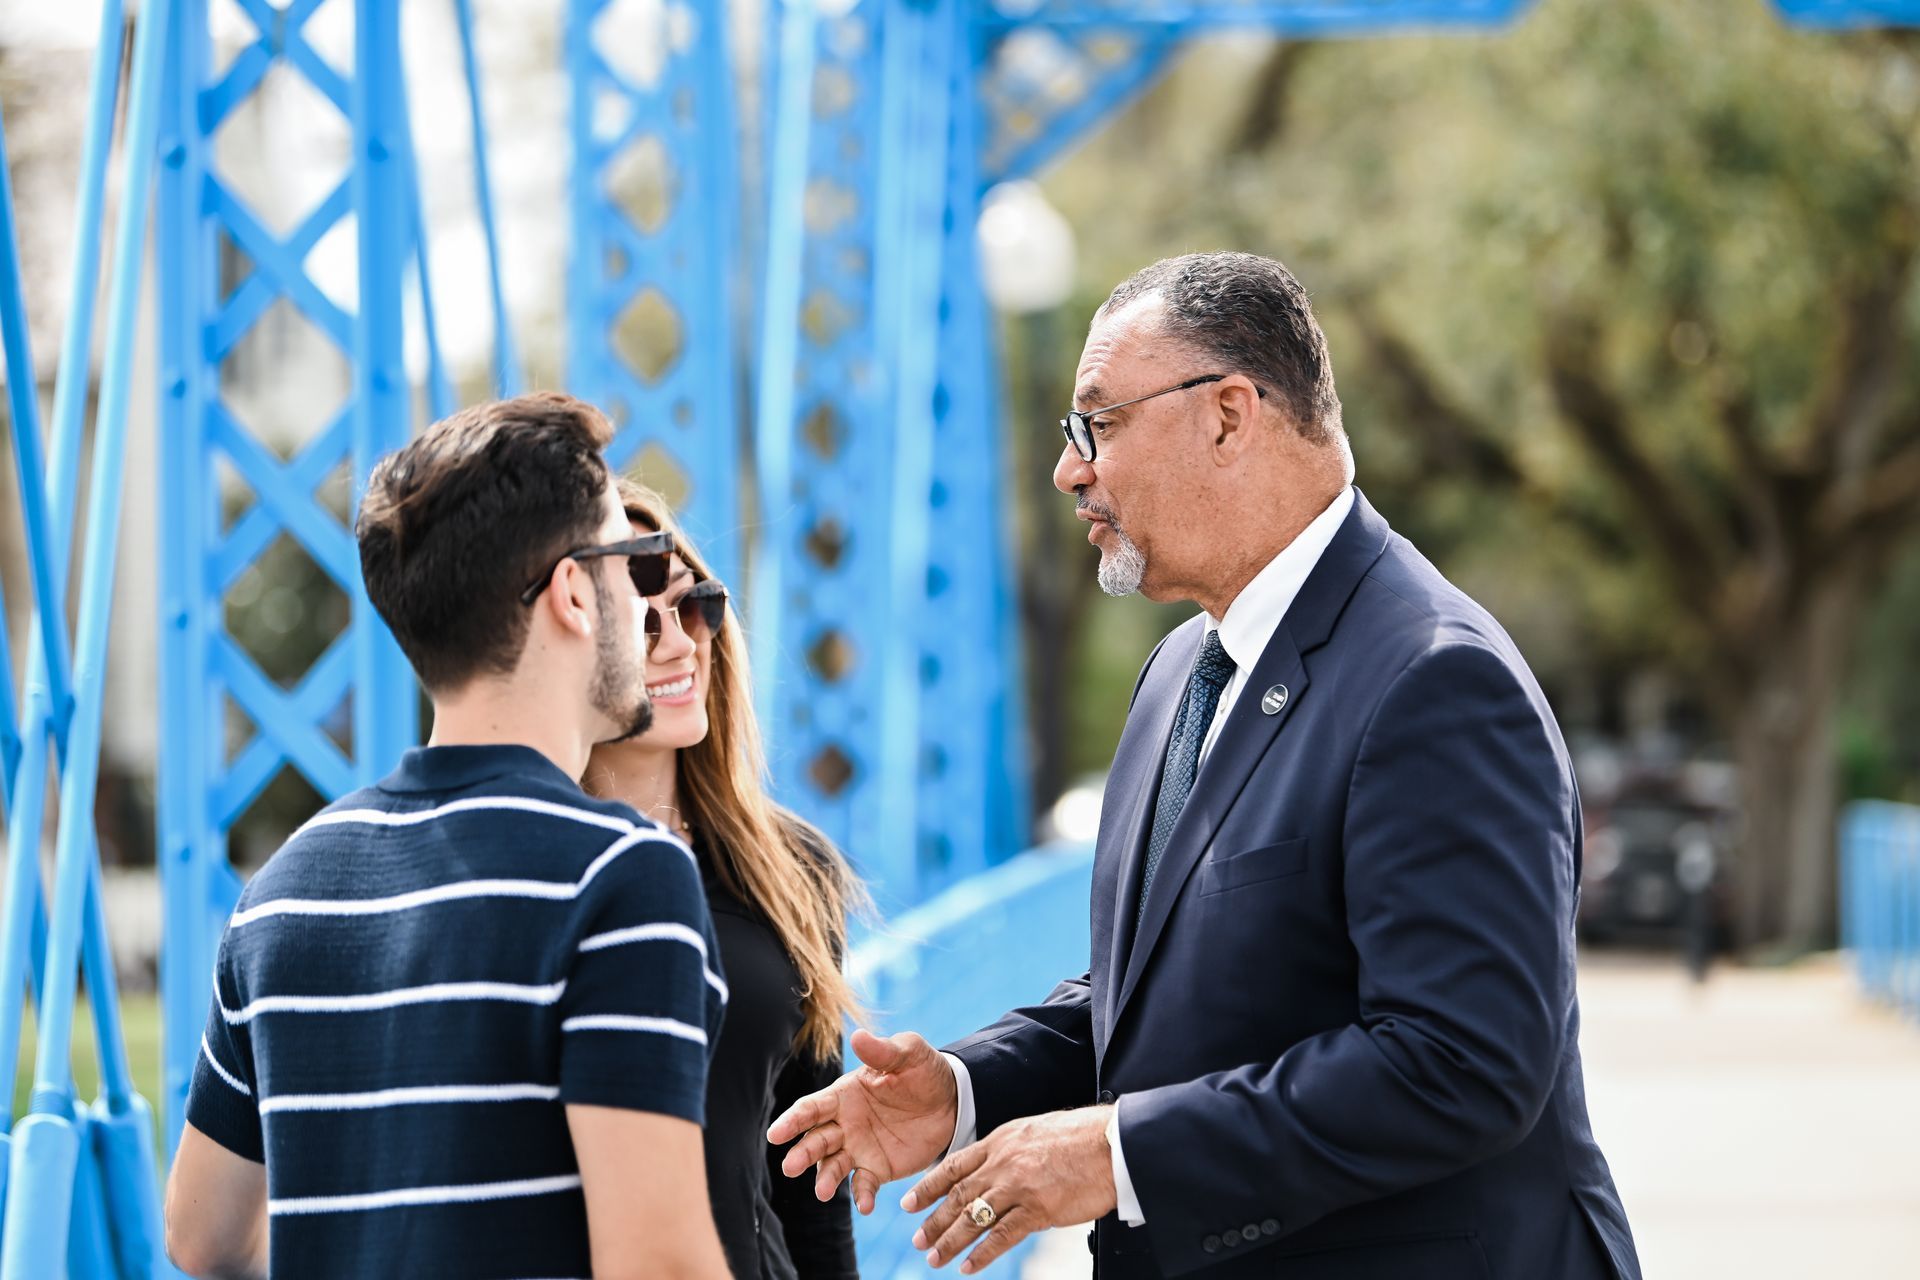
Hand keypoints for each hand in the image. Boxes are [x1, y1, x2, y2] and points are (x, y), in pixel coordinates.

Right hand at [767, 1028, 958, 1214]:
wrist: (953, 1101)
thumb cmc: (924, 1071)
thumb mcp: (909, 1054)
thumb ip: (882, 1051)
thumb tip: (857, 1036)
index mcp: (845, 1095)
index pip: (812, 1108)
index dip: (793, 1120)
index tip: (776, 1134)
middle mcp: (845, 1124)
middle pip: (816, 1140)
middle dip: (802, 1153)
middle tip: (790, 1167)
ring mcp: (859, 1148)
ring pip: (833, 1165)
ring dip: (825, 1179)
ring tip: (823, 1193)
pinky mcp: (878, 1169)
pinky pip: (864, 1184)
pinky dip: (861, 1195)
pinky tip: (865, 1206)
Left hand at [901, 1105, 1116, 1273]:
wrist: (1112, 1143)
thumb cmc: (1081, 1137)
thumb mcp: (1034, 1132)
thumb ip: (1011, 1152)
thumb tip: (996, 1172)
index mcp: (1001, 1141)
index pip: (954, 1165)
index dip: (928, 1186)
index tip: (909, 1203)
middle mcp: (1003, 1162)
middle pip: (958, 1195)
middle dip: (934, 1219)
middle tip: (918, 1239)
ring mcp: (1018, 1186)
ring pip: (973, 1217)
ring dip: (950, 1241)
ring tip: (935, 1258)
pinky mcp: (1038, 1209)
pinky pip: (1002, 1236)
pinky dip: (982, 1254)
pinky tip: (969, 1267)